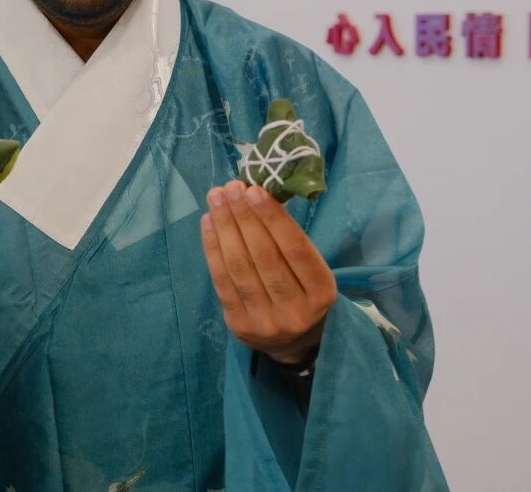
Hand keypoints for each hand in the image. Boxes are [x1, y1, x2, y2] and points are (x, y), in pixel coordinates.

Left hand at [201, 180, 336, 365]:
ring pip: (240, 267)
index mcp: (322, 292)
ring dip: (225, 228)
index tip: (255, 190)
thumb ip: (288, 240)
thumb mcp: (311, 271)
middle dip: (244, 217)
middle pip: (265, 256)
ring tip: (216, 199)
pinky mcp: (239, 325)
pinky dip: (213, 248)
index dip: (273, 218)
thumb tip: (255, 194)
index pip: (296, 249)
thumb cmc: (302, 292)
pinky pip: (222, 281)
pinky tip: (208, 223)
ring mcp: (266, 321)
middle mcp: (296, 310)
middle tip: (230, 188)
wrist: (293, 343)